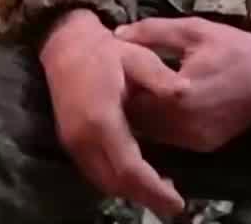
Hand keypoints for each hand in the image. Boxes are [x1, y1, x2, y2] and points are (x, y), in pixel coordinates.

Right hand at [38, 9, 188, 219]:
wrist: (66, 44)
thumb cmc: (106, 51)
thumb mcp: (137, 56)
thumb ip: (160, 78)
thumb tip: (185, 93)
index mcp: (102, 119)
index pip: (129, 167)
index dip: (153, 189)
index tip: (177, 203)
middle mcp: (83, 138)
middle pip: (116, 183)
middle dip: (146, 198)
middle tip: (174, 206)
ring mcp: (73, 143)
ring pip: (103, 182)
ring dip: (131, 192)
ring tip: (162, 193)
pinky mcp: (70, 143)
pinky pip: (95, 173)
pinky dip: (117, 183)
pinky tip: (138, 178)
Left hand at [114, 16, 250, 153]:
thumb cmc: (232, 47)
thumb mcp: (193, 30)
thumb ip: (152, 31)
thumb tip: (117, 34)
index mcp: (178, 94)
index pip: (131, 97)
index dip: (122, 84)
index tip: (120, 71)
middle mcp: (184, 123)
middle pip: (139, 119)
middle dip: (133, 102)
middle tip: (133, 82)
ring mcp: (195, 139)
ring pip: (154, 133)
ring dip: (147, 116)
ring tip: (150, 93)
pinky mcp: (205, 147)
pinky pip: (173, 139)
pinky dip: (166, 125)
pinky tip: (169, 106)